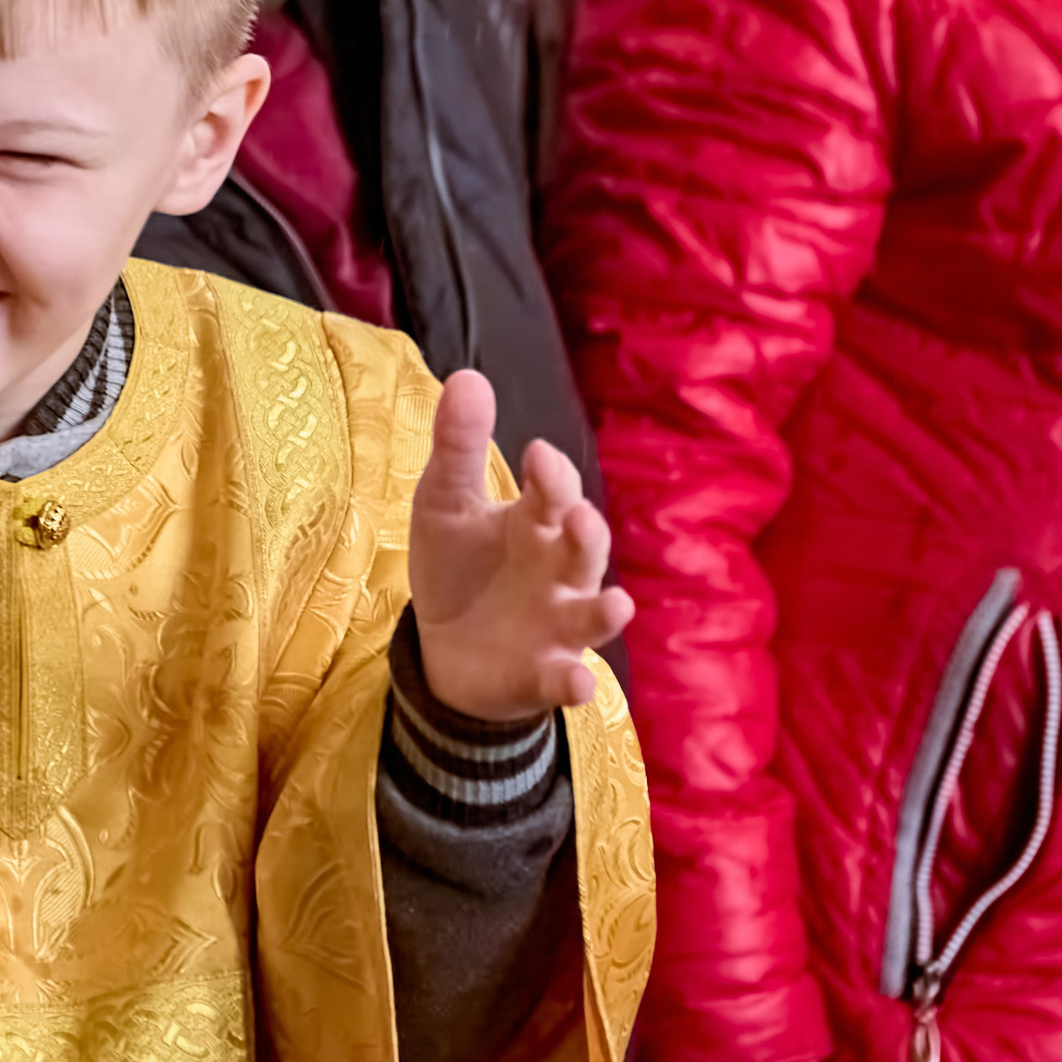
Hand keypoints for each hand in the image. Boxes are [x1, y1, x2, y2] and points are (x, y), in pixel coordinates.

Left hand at [408, 370, 633, 719]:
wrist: (446, 649)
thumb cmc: (459, 566)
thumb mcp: (445, 504)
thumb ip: (458, 447)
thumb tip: (468, 376)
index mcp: (536, 524)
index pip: (554, 493)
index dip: (551, 476)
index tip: (536, 453)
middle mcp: (559, 572)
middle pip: (584, 547)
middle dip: (584, 532)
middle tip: (574, 514)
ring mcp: (558, 626)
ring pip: (592, 614)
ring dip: (604, 611)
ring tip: (616, 604)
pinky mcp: (543, 674)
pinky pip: (566, 681)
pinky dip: (573, 684)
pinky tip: (576, 685)